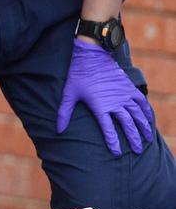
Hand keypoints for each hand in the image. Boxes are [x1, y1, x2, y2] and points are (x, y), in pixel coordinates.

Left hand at [57, 39, 153, 155]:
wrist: (91, 55)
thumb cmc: (79, 75)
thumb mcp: (69, 94)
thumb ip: (64, 113)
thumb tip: (58, 130)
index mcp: (100, 106)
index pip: (108, 129)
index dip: (113, 142)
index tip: (117, 153)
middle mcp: (114, 102)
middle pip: (127, 124)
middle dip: (133, 139)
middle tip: (137, 151)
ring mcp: (123, 94)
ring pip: (137, 115)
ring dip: (143, 127)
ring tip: (147, 139)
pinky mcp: (128, 87)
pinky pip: (141, 101)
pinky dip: (147, 111)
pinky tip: (149, 119)